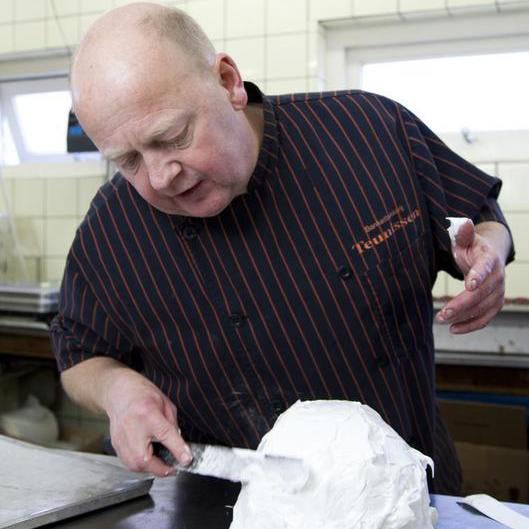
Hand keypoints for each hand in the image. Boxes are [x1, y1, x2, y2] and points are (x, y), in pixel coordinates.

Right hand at [103, 368, 192, 476]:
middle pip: (146, 461)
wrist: (120, 393)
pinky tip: (149, 456)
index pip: (165, 436)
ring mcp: (121, 440)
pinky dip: (141, 464)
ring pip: (136, 467)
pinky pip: (130, 463)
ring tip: (162, 461)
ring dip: (152, 468)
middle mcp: (132, 430)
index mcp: (148, 415)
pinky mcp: (116, 446)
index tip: (187, 460)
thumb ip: (173, 426)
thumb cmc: (143, 395)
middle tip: (174, 465)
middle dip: (162, 468)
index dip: (178, 450)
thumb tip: (180, 445)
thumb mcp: (166, 405)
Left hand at [435, 219, 505, 333]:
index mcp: (490, 259)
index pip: (485, 268)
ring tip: (441, 320)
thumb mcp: (465, 239)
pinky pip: (485, 318)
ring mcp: (498, 292)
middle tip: (442, 313)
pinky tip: (454, 329)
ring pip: (483, 308)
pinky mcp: (495, 304)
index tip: (468, 285)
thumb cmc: (471, 248)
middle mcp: (498, 277)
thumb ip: (463, 234)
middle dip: (462, 304)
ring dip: (463, 316)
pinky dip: (471, 325)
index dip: (478, 276)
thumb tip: (464, 223)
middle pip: (481, 294)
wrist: (488, 257)